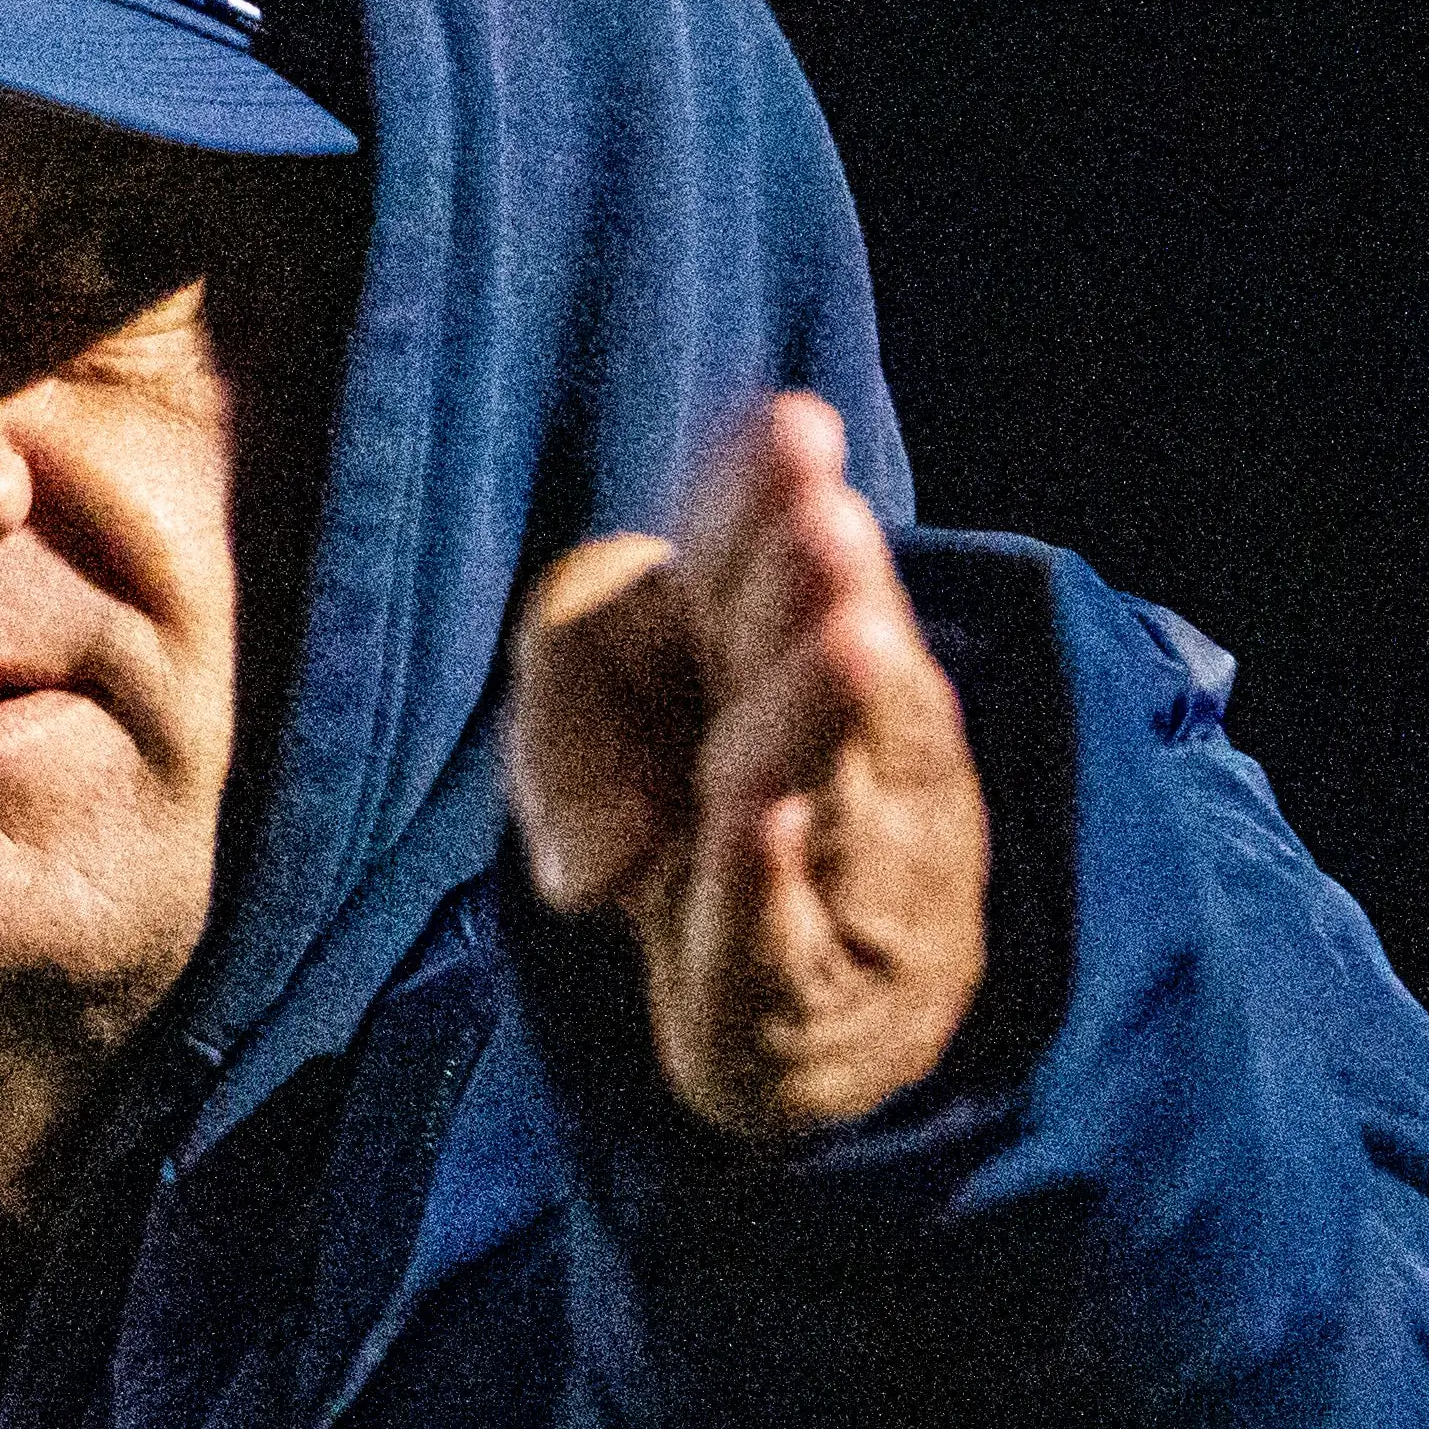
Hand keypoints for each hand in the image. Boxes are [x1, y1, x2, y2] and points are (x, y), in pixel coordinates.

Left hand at [509, 393, 989, 1139]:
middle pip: (827, 653)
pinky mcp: (813, 975)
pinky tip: (762, 817)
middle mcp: (842, 736)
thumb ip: (574, 688)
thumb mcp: (582, 713)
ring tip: (849, 636)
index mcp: (772, 640)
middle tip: (825, 519)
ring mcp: (855, 855)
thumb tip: (606, 813)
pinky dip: (767, 874)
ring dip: (826, 712)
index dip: (773, 495)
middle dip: (820, 588)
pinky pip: (783, 923)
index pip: (767, 559)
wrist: (776, 1001)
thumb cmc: (676, 802)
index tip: (789, 428)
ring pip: (838, 776)